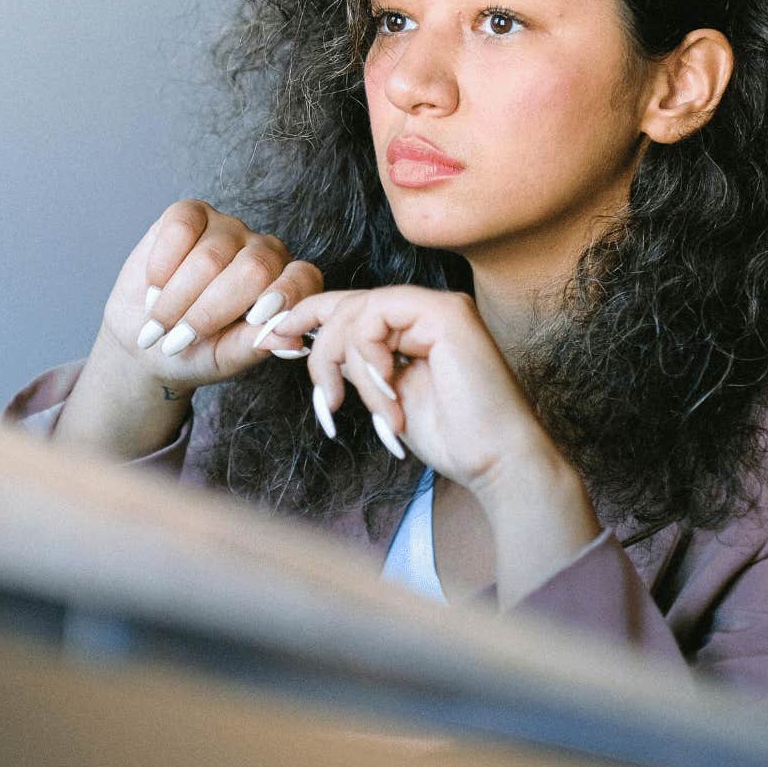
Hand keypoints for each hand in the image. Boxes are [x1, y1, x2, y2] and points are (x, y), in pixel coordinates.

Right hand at [56, 201, 321, 455]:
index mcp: (285, 288)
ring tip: (160, 322)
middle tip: (178, 341)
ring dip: (177, 298)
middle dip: (209, 311)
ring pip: (210, 257)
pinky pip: (180, 229)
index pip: (302, 278)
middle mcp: (263, 252)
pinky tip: (155, 287)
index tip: (254, 320)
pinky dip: (162, 266)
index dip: (283, 296)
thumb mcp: (226, 358)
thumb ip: (256, 345)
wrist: (146, 336)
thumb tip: (292, 342)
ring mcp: (227, 229)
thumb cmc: (194, 351)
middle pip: (254, 269)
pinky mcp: (191, 213)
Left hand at [274, 287, 602, 599]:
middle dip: (315, 347)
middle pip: (344, 304)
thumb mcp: (385, 396)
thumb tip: (308, 343)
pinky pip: (377, 319)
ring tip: (354, 408)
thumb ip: (356, 366)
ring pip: (355, 312)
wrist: (496, 462)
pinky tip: (386, 395)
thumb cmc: (451, 438)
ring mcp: (437, 306)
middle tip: (316, 392)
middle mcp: (425, 308)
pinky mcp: (445, 313)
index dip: (303, 318)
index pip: (348, 307)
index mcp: (412, 326)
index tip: (270, 341)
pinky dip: (367, 360)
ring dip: (343, 366)